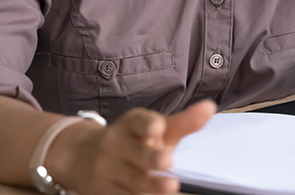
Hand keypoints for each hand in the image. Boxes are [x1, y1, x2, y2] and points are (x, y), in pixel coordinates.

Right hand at [55, 101, 215, 194]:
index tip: (158, 128)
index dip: (148, 125)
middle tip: (169, 161)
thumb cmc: (135, 141)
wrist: (83, 156)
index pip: (139, 121)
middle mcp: (117, 145)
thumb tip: (210, 107)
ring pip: (130, 181)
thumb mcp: (156, 128)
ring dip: (150, 186)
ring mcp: (107, 170)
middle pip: (136, 153)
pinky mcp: (102, 192)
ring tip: (170, 188)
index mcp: (131, 124)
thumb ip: (184, 122)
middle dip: (151, 158)